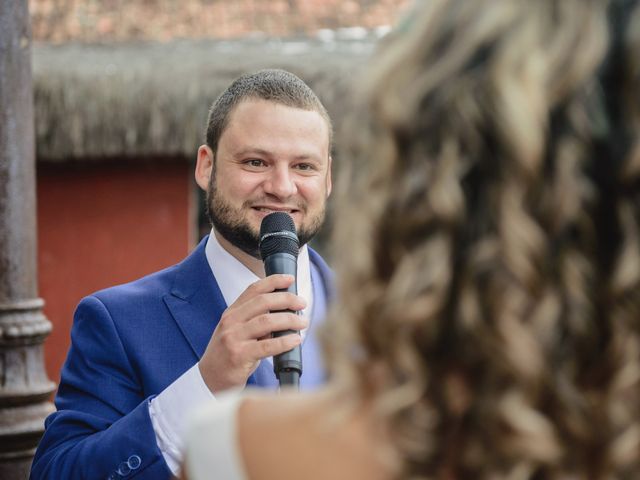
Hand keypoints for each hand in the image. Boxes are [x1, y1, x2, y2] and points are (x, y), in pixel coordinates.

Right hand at [198, 274, 307, 393]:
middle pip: (263, 302)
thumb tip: (285, 314)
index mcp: (232, 313)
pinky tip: (295, 340)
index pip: (253, 290)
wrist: (208, 380)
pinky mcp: (239, 355)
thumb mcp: (236, 331)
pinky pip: (267, 346)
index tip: (289, 279)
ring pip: (267, 321)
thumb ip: (255, 321)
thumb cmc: (228, 355)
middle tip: (302, 303)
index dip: (273, 281)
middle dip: (286, 299)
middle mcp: (231, 322)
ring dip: (290, 320)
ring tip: (303, 323)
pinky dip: (284, 341)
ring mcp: (233, 338)